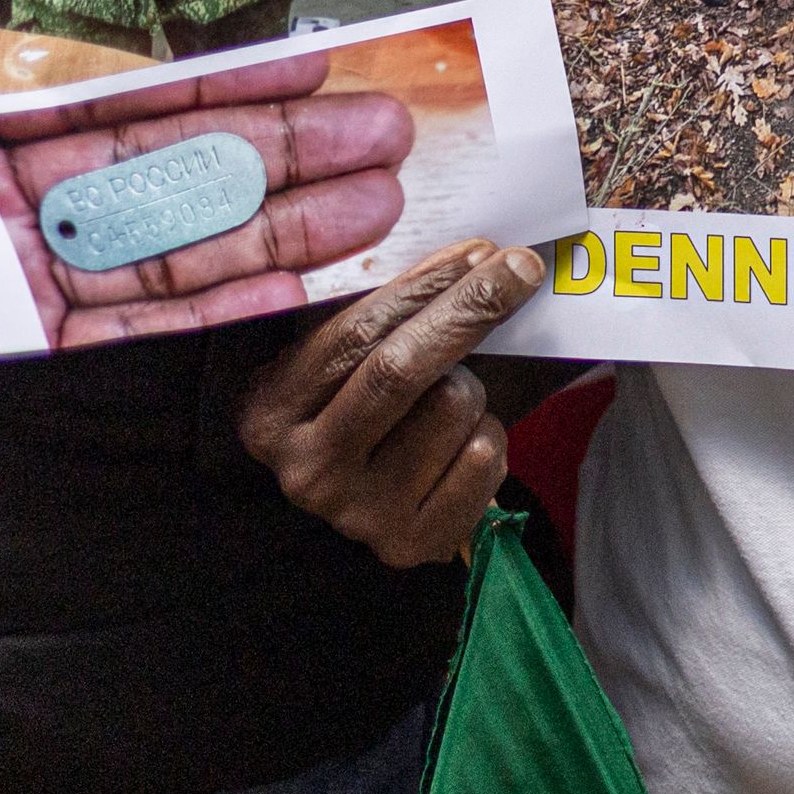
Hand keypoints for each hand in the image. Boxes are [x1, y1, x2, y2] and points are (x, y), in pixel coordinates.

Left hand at [0, 53, 413, 348]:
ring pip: (188, 251)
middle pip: (190, 181)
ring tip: (375, 207)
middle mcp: (45, 207)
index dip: (238, 87)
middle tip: (387, 140)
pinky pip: (141, 326)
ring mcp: (48, 276)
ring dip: (286, 234)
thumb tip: (157, 50)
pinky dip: (216, 308)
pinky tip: (292, 289)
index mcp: (14, 138)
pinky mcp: (42, 344)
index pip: (149, 108)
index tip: (317, 67)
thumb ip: (58, 83)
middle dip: (295, 160)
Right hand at [239, 237, 547, 564]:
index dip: (425, 284)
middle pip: (402, 370)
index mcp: (272, 411)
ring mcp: (357, 516)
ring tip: (449, 398)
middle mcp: (307, 470)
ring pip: (455, 407)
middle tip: (521, 267)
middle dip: (470, 307)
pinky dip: (489, 434)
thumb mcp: (349, 361)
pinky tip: (461, 442)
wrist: (368, 499)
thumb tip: (473, 252)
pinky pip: (485, 458)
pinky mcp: (411, 544)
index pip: (355, 333)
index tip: (481, 248)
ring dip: (474, 385)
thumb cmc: (368, 407)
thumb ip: (390, 312)